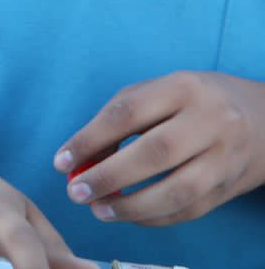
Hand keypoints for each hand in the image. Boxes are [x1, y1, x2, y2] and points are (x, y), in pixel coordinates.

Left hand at [57, 70, 264, 226]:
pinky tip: (128, 215)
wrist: (263, 119)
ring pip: (178, 190)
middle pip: (155, 153)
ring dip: (132, 206)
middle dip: (109, 176)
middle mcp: (211, 121)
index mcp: (183, 88)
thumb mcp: (156, 92)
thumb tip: (78, 157)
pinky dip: (154, 218)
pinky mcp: (231, 187)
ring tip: (98, 209)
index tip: (60, 161)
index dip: (90, 139)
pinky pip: (190, 210)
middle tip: (75, 192)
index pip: (128, 113)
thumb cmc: (191, 102)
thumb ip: (116, 118)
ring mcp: (226, 157)